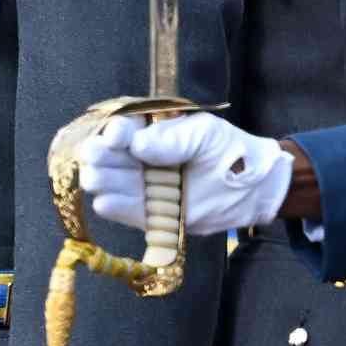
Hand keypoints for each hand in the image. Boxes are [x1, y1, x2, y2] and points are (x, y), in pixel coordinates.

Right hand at [72, 109, 293, 237]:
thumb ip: (171, 139)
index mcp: (150, 133)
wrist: (252, 185)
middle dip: (99, 156)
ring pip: (111, 184)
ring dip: (100, 180)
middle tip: (93, 156)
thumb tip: (137, 145)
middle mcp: (140, 160)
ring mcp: (143, 187)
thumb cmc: (228, 149)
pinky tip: (103, 202)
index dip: (115, 132)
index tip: (116, 136)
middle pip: (109, 157)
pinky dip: (113, 207)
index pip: (123, 131)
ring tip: (94, 178)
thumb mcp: (203, 133)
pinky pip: (126, 212)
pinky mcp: (150, 214)